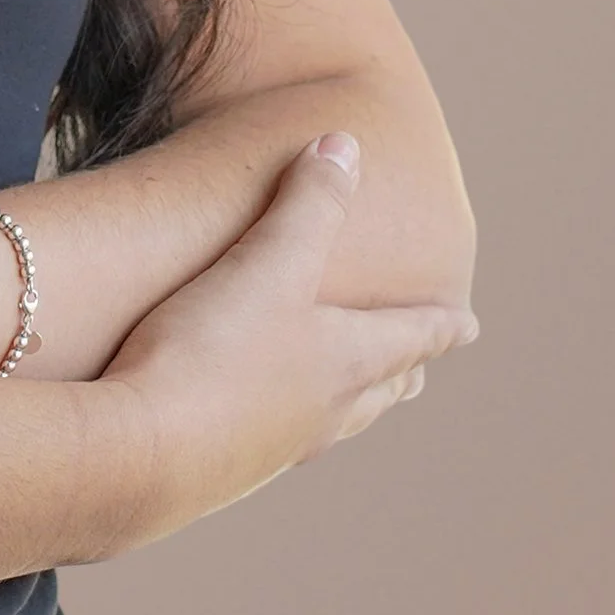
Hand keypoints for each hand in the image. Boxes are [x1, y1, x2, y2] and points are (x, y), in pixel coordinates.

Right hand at [103, 132, 479, 538]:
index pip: (413, 336)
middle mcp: (325, 410)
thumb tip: (346, 144)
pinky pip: (280, 445)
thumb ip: (308, 203)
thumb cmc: (212, 350)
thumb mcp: (266, 261)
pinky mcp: (227, 470)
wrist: (142, 451)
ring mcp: (278, 447)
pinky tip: (264, 428)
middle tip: (418, 368)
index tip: (471, 326)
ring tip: (355, 400)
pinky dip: (293, 428)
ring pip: (336, 423)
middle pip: (381, 388)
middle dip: (402, 370)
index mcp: (347, 359)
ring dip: (356, 406)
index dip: (443, 325)